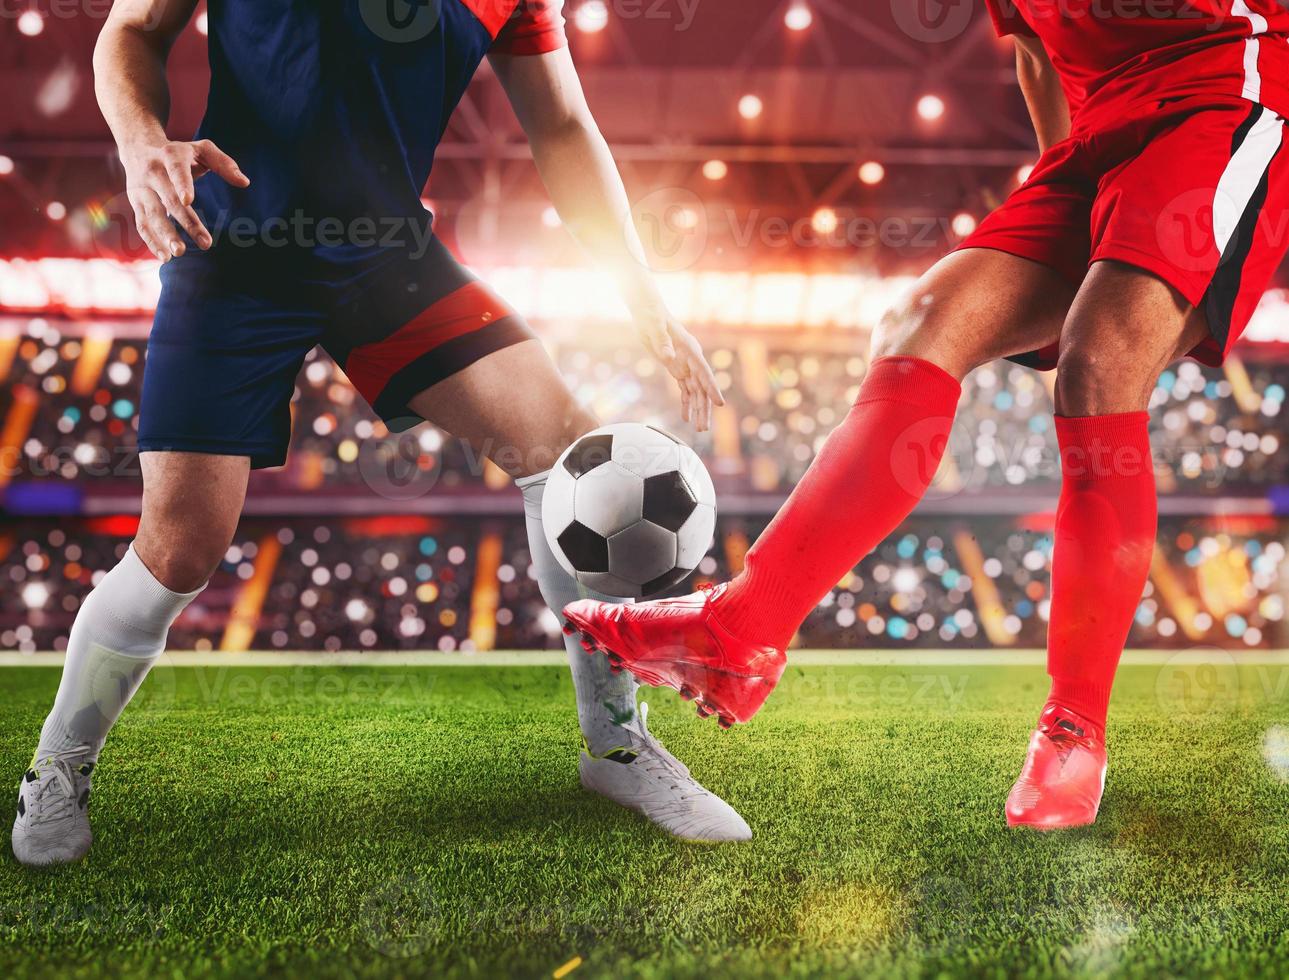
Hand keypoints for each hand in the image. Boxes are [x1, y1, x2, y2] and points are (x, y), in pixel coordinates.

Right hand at [118, 139, 249, 261]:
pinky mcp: (136, 203)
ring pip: (151, 214)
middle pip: (168, 199)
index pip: (176, 170)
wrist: (138, 147)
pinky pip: (141, 223)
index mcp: (170, 156)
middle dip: (185, 222)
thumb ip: (224, 163)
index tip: (188, 201)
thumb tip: (245, 182)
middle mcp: (152, 172)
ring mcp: (141, 189)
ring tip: (178, 254)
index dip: (181, 184)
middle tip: (205, 244)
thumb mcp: (202, 148)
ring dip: (164, 236)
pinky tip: (165, 257)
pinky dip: (151, 240)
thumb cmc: (179, 152)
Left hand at [635, 309, 724, 432]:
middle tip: (704, 428)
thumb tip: (669, 358)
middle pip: (702, 387)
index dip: (712, 389)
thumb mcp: (654, 327)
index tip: (720, 404)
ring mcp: (685, 365)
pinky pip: (684, 389)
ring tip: (700, 429)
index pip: (704, 372)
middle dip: (704, 408)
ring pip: (695, 392)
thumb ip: (662, 342)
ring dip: (697, 409)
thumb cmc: (652, 316)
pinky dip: (685, 403)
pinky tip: (687, 418)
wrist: (647, 311)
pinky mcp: (676, 368)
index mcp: (690, 350)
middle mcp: (691, 360)